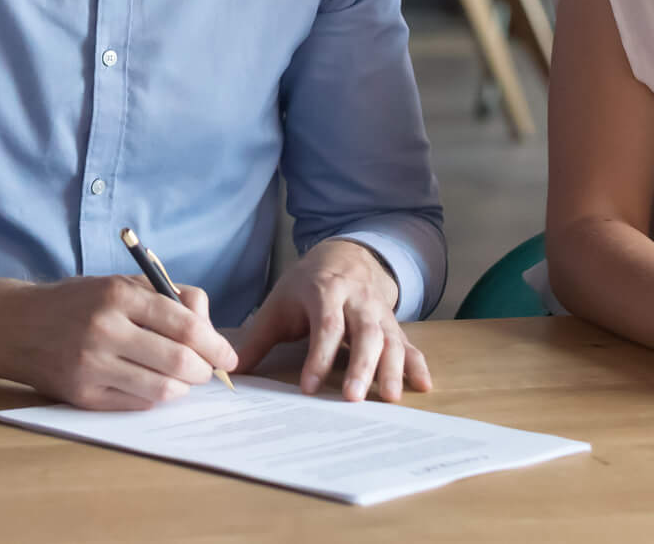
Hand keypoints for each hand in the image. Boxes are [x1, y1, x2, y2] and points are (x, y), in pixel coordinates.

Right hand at [0, 275, 238, 409]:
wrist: (17, 326)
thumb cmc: (77, 303)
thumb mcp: (118, 284)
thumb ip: (167, 297)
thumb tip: (209, 326)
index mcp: (117, 295)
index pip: (184, 324)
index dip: (215, 344)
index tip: (228, 356)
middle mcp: (104, 330)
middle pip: (178, 360)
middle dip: (204, 370)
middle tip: (208, 371)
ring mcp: (91, 366)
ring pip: (162, 388)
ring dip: (183, 387)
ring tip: (182, 379)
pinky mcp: (82, 395)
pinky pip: (137, 404)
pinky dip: (155, 397)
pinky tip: (154, 386)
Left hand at [231, 240, 430, 402]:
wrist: (346, 255)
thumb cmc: (307, 285)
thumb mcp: (279, 302)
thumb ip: (257, 337)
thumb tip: (230, 370)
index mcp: (326, 292)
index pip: (326, 326)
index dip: (318, 357)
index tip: (310, 387)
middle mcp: (358, 301)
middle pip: (365, 333)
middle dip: (361, 366)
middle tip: (354, 399)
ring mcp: (380, 313)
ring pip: (390, 340)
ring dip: (392, 369)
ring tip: (390, 398)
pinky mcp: (394, 325)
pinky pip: (409, 344)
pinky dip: (417, 364)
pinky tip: (423, 385)